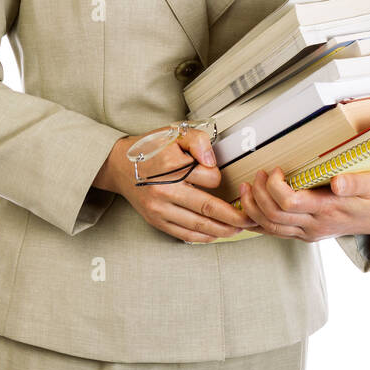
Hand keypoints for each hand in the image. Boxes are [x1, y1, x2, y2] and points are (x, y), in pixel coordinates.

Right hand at [93, 130, 260, 243]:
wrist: (119, 166)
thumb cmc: (150, 149)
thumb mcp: (173, 133)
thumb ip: (197, 140)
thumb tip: (211, 160)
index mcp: (170, 165)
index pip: (209, 177)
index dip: (219, 177)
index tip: (220, 177)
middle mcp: (164, 189)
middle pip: (207, 207)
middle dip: (233, 216)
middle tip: (250, 219)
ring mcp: (159, 208)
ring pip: (198, 224)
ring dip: (222, 230)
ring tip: (238, 229)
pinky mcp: (156, 220)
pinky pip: (184, 233)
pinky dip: (203, 236)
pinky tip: (216, 234)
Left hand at [239, 168, 369, 241]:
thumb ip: (356, 182)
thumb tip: (338, 183)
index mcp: (328, 210)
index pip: (290, 203)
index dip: (275, 187)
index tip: (276, 170)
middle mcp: (314, 225)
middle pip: (274, 216)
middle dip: (259, 194)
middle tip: (257, 174)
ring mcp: (306, 233)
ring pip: (269, 227)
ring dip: (252, 207)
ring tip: (246, 187)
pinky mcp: (301, 234)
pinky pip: (272, 233)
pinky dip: (255, 222)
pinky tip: (245, 209)